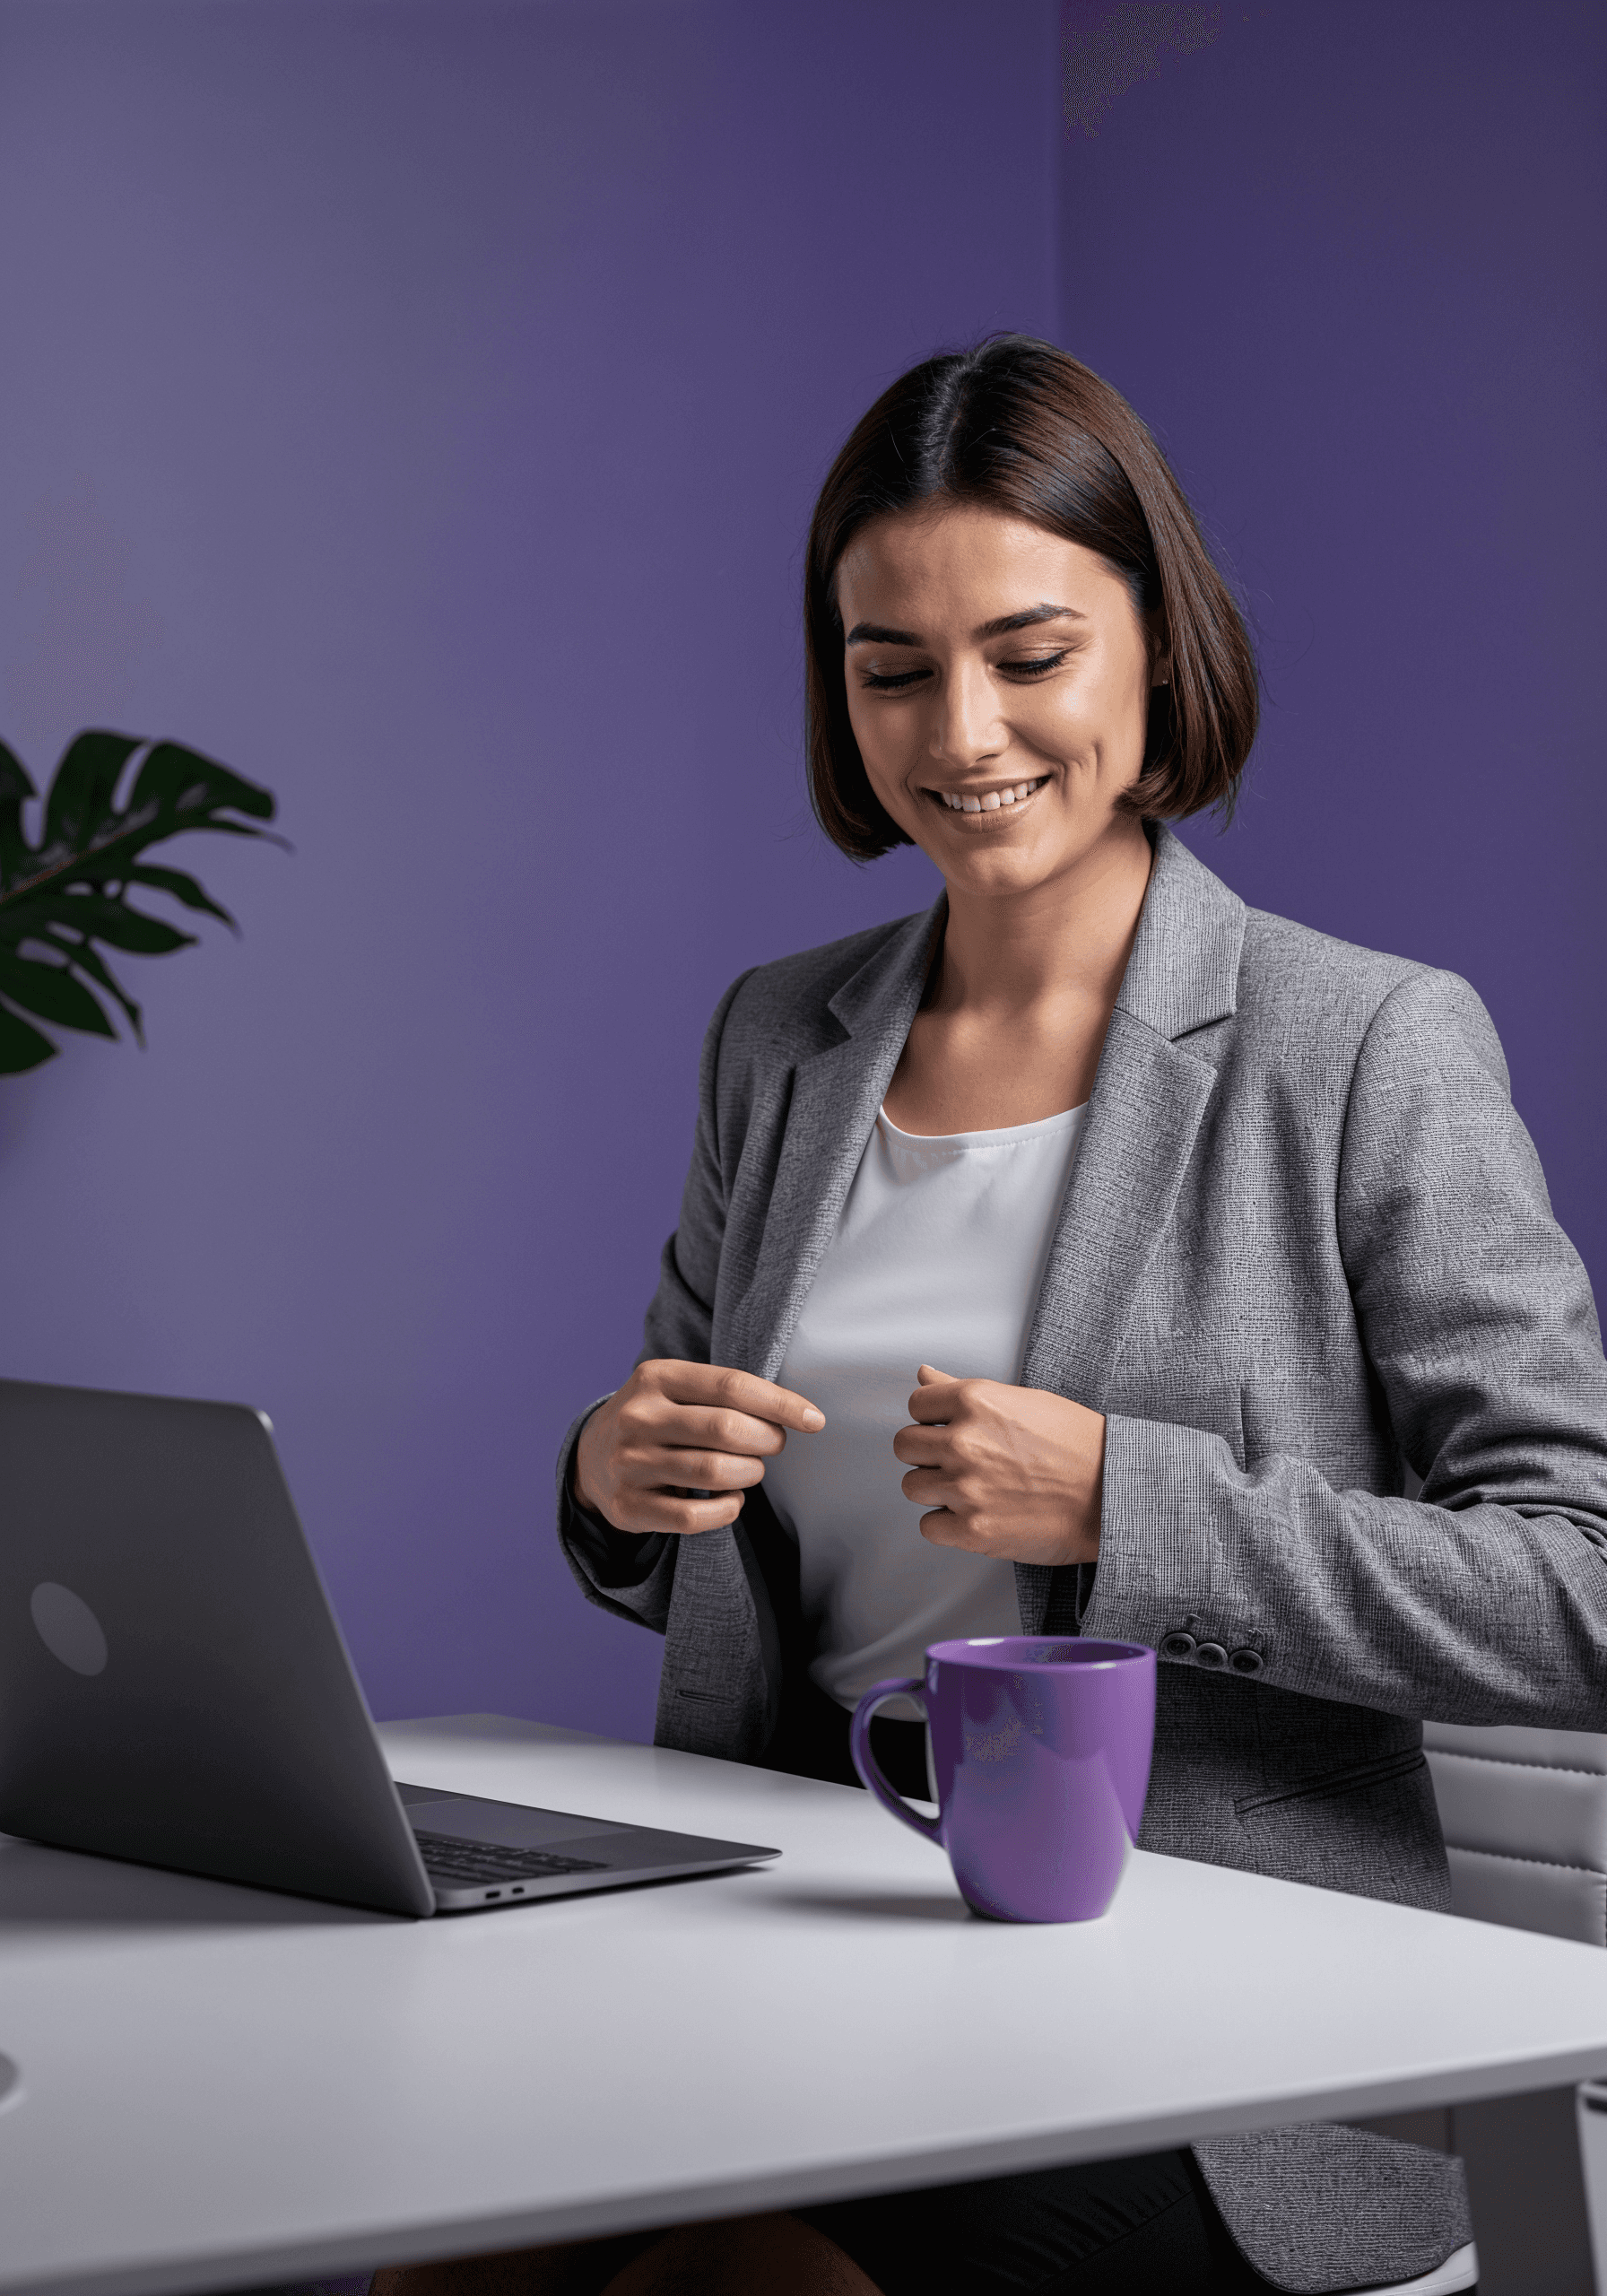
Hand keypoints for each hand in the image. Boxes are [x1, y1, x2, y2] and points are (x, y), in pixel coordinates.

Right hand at [572, 1359, 823, 1535]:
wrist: (591, 1457)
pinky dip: (726, 1510)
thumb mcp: (679, 1389)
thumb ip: (726, 1393)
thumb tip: (798, 1415)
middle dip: (765, 1441)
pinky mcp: (627, 1507)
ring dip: (748, 1475)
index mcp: (655, 1377)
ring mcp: (627, 1464)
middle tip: (772, 1446)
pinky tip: (731, 1500)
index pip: (731, 1385)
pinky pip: (692, 1517)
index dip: (780, 1404)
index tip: (814, 1420)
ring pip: (712, 1472)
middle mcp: (636, 1417)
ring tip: (751, 1471)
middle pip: (725, 1429)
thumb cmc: (659, 1418)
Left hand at [892, 1364, 1103, 1565]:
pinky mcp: (973, 1530)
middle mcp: (963, 1442)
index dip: (932, 1419)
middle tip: (959, 1460)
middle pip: (905, 1446)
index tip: (949, 1429)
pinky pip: (928, 1525)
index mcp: (974, 1401)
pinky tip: (976, 1512)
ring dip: (936, 1488)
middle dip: (928, 1453)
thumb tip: (925, 1376)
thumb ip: (962, 1390)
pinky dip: (947, 1523)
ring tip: (972, 1487)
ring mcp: (966, 1488)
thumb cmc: (1078, 1444)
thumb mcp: (1022, 1401)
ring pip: (912, 1486)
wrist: (1113, 1493)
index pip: (915, 1406)